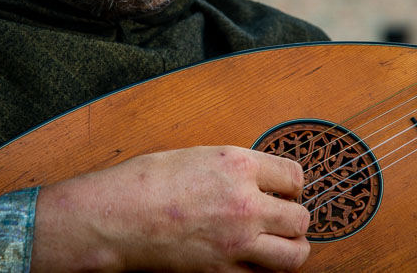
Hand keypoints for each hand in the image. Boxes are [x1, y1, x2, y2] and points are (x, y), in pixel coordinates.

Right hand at [30, 146, 310, 271]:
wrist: (115, 218)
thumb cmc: (144, 182)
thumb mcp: (196, 156)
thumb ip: (233, 168)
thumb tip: (254, 177)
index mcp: (238, 165)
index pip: (294, 176)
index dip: (292, 185)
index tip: (285, 189)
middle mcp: (245, 203)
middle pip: (301, 218)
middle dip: (296, 217)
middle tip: (284, 216)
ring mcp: (237, 241)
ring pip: (294, 254)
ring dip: (293, 247)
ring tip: (283, 243)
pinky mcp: (223, 272)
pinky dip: (263, 269)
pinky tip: (252, 260)